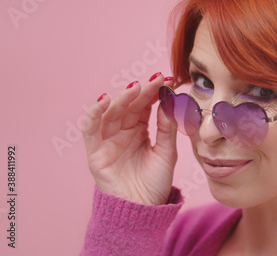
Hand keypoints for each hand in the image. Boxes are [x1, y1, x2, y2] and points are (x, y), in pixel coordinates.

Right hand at [82, 73, 177, 204]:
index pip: (145, 106)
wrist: (142, 211)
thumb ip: (167, 128)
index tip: (168, 79)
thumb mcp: (166, 152)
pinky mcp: (95, 152)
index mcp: (139, 130)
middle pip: (130, 106)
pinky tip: (103, 100)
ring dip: (122, 99)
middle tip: (156, 80)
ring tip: (135, 88)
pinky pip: (91, 129)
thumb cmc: (155, 183)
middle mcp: (122, 132)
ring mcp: (108, 140)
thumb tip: (171, 100)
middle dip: (142, 92)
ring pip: (111, 113)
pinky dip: (94, 114)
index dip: (154, 92)